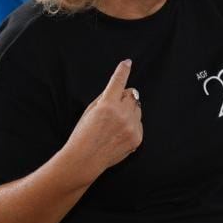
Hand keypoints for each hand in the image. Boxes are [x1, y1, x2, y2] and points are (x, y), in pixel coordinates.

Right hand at [67, 59, 142, 174]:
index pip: (118, 81)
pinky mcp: (137, 138)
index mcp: (107, 104)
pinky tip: (118, 134)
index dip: (123, 70)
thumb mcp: (90, 111)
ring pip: (137, 109)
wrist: (85, 159)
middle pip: (131, 95)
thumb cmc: (83, 134)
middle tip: (113, 109)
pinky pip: (139, 124)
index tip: (127, 63)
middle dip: (123, 98)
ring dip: (129, 112)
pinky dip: (131, 126)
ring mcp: (131, 126)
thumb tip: (121, 90)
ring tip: (114, 124)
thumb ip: (106, 98)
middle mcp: (122, 114)